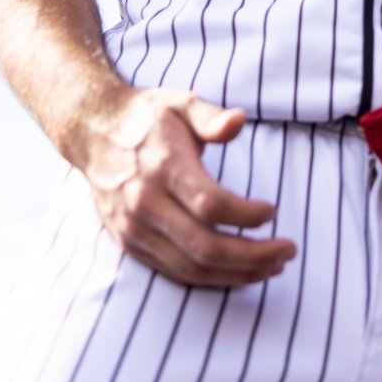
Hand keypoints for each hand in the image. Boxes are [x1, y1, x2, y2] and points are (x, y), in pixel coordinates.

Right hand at [79, 86, 297, 286]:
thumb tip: (238, 120)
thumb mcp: (181, 102)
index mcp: (163, 166)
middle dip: (253, 255)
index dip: (246, 215)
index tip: (272, 211)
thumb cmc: (149, 117)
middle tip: (287, 252)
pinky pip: (175, 272)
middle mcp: (146, 202)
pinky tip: (239, 272)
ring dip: (237, 273)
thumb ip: (210, 116)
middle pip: (205, 246)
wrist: (95, 133)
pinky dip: (211, 279)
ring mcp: (136, 228)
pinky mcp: (131, 244)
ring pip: (192, 267)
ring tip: (272, 266)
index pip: (210, 204)